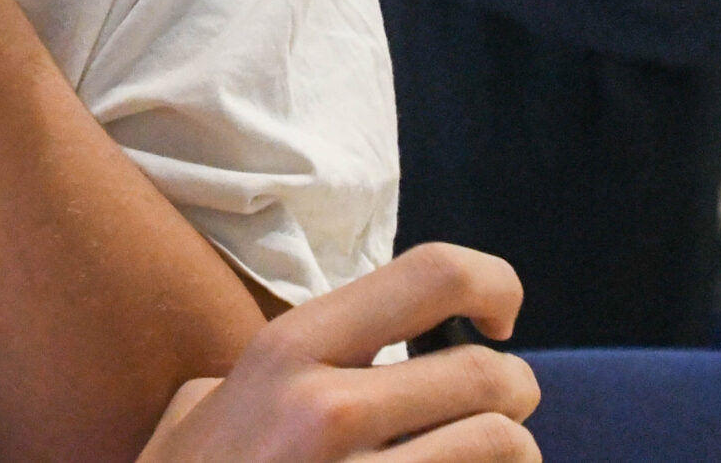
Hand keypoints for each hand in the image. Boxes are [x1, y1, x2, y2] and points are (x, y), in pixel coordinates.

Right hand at [136, 245, 538, 462]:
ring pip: (505, 446)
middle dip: (515, 391)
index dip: (494, 284)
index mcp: (287, 351)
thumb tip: (356, 346)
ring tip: (484, 458)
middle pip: (489, 375)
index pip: (432, 275)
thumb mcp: (206, 402)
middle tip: (500, 407)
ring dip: (512, 454)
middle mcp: (324, 410)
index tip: (498, 319)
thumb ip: (277, 367)